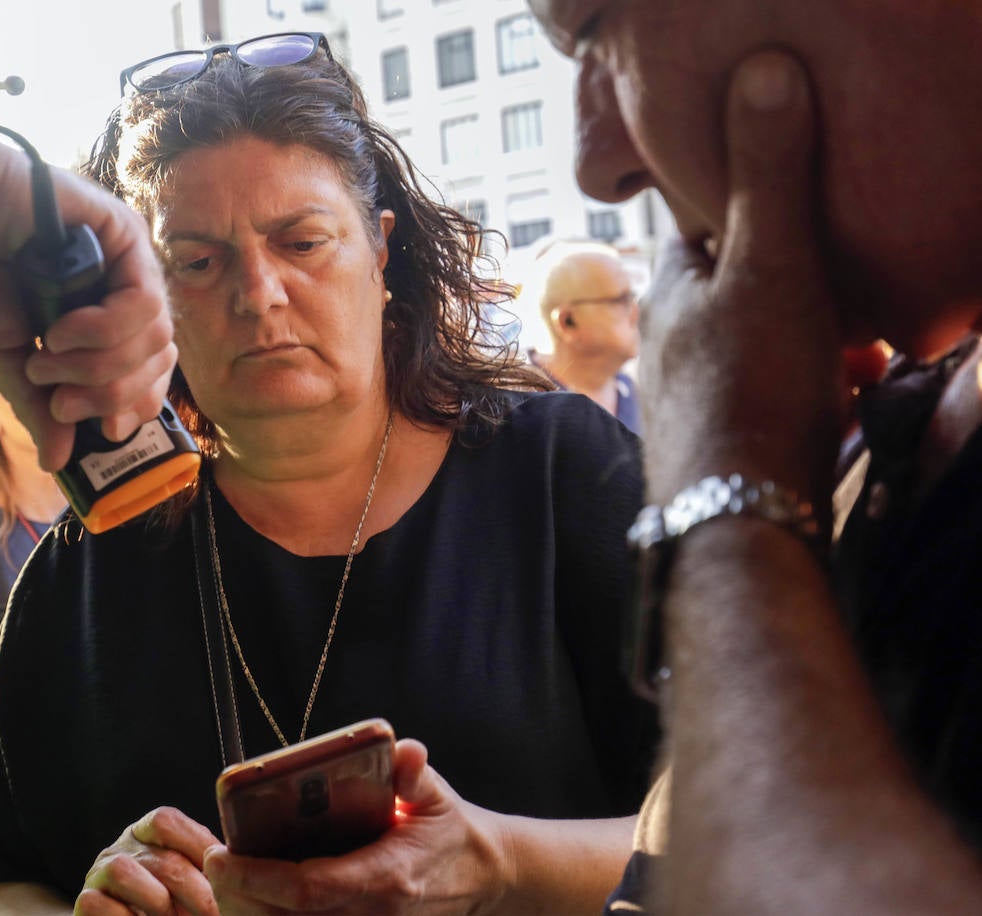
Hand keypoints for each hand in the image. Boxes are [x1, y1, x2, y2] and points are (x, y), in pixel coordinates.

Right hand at [0, 138, 175, 471]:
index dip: (137, 404)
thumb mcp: (12, 359)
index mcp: (111, 315)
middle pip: (158, 357)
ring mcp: (131, 257)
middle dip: (108, 391)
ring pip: (154, 334)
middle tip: (60, 398)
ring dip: (98, 362)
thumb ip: (42, 407)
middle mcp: (129, 285)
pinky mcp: (124, 232)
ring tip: (48, 357)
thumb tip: (58, 462)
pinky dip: (102, 328)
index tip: (107, 430)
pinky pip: (142, 299)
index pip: (155, 370)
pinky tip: (61, 329)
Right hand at [76, 807, 221, 915]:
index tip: (226, 871)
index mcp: (147, 834)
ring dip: (156, 901)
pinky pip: (97, 903)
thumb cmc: (171, 910)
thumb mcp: (189, 884)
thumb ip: (206, 869)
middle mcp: (120, 847)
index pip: (166, 821)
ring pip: (122, 871)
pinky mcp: (84, 903)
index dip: (197, 844)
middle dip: (193, 889)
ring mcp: (98, 874)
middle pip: (157, 854)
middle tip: (214, 912)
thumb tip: (233, 863)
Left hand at [204, 740, 507, 914]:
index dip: (258, 877)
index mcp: (386, 877)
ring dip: (250, 912)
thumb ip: (416, 773)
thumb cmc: (449, 830)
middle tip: (211, 864)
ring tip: (223, 881)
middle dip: (239, 898)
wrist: (483, 877)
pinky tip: (250, 899)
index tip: (220, 856)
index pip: (309, 887)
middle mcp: (372, 913)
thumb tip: (405, 751)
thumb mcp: (437, 794)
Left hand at [640, 49, 844, 505]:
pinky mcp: (725, 446)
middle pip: (743, 287)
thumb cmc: (751, 387)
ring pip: (768, 346)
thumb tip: (762, 70)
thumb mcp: (771, 266)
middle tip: (854, 286)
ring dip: (820, 342)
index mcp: (672, 291)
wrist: (738, 524)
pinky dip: (818, 394)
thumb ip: (771, 177)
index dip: (749, 204)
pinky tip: (855, 404)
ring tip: (867, 350)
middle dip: (802, 281)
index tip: (799, 199)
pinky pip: (779, 401)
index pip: (701, 224)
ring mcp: (696, 398)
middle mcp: (672, 344)